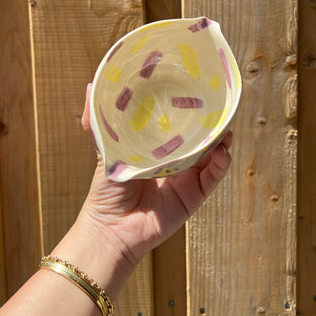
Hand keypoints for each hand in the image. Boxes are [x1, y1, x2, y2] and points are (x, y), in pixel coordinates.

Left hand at [79, 84, 232, 265]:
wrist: (111, 229)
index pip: (178, 125)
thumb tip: (91, 86)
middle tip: (217, 104)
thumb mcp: (105, 149)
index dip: (188, 110)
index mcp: (157, 149)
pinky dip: (221, 163)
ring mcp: (187, 178)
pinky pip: (214, 177)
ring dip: (221, 140)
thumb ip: (97, 122)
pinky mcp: (194, 195)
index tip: (195, 89)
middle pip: (200, 138)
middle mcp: (175, 161)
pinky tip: (222, 149)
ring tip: (224, 126)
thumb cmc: (106, 190)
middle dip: (210, 122)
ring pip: (212, 154)